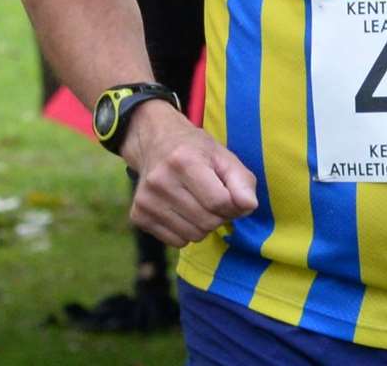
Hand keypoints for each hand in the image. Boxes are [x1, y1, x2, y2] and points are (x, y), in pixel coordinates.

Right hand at [121, 100, 257, 247]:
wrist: (155, 144)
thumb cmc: (196, 151)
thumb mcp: (224, 156)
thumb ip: (242, 181)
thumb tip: (249, 206)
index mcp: (185, 161)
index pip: (219, 201)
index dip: (234, 206)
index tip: (233, 198)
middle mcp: (160, 181)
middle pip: (207, 222)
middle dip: (220, 216)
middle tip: (216, 200)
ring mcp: (146, 200)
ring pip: (192, 236)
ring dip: (204, 226)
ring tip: (200, 204)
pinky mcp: (138, 216)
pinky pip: (176, 242)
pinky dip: (186, 232)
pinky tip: (184, 212)